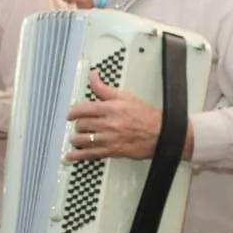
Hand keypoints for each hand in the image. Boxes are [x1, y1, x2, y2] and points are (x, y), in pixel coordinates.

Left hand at [67, 70, 186, 160]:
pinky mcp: (112, 151)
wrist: (161, 134)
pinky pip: (90, 154)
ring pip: (83, 140)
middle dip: (78, 125)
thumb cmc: (146, 116)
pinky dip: (78, 156)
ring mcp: (109, 139)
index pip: (84, 109)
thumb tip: (93, 76)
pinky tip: (71, 156)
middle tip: (79, 125)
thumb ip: (105, 89)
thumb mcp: (126, 97)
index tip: (71, 114)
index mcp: (111, 108)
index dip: (73, 112)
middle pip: (82, 124)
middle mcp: (108, 124)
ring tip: (76, 138)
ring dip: (76, 139)